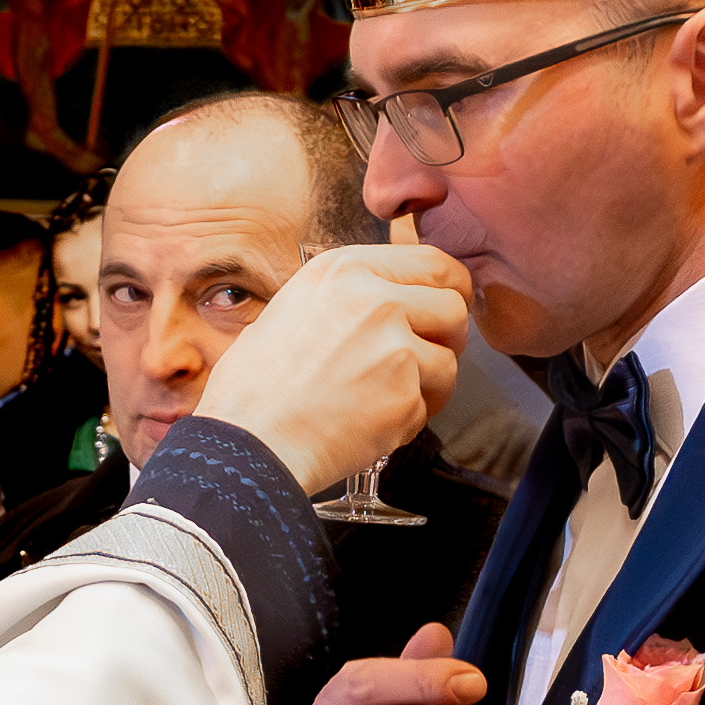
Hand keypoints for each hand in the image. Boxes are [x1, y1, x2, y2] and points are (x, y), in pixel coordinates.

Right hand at [188, 241, 466, 499]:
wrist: (251, 441)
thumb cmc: (257, 386)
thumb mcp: (294, 308)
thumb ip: (351, 296)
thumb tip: (394, 299)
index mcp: (345, 270)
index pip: (434, 263)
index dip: (448, 290)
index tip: (444, 309)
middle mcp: (375, 301)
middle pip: (453, 309)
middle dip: (446, 338)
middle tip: (421, 360)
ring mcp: (394, 348)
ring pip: (448, 362)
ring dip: (427, 385)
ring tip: (380, 398)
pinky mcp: (404, 396)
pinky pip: (427, 406)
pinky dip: (406, 419)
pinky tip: (366, 421)